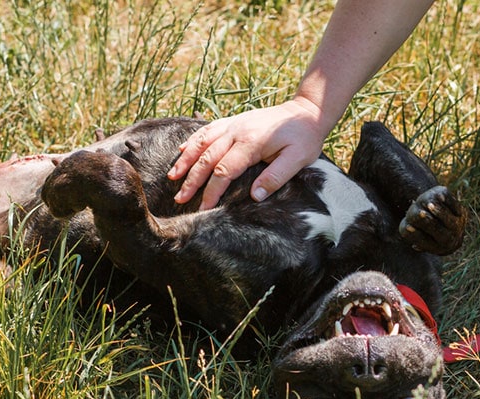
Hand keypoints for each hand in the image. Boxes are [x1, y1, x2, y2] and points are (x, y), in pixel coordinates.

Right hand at [166, 96, 326, 209]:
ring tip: (172, 177)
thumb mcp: (298, 159)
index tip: (204, 208)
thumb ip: (276, 177)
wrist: (307, 110)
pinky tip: (182, 150)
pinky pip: (207, 130)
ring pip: (202, 142)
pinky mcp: (233, 121)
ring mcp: (233, 124)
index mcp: (251, 143)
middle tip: (180, 199)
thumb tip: (254, 197)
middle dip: (191, 180)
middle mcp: (237, 131)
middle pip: (207, 158)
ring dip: (186, 160)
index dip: (212, 191)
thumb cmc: (305, 137)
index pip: (224, 171)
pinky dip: (193, 141)